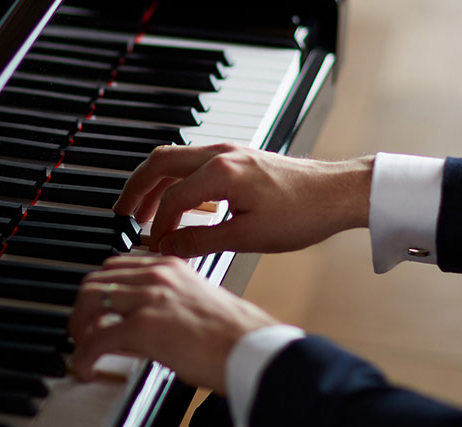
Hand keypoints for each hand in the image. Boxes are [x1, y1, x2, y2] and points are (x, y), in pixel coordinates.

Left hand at [68, 256, 278, 391]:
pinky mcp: (144, 326)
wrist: (252, 349)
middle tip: (83, 329)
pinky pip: (97, 338)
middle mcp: (157, 275)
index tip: (97, 308)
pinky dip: (84, 354)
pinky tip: (85, 367)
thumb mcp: (195, 304)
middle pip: (98, 279)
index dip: (101, 288)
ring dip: (78, 326)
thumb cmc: (235, 336)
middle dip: (83, 306)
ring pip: (91, 300)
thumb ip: (166, 304)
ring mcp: (149, 297)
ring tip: (81, 346)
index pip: (118, 266)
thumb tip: (137, 328)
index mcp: (171, 267)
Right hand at [113, 143, 373, 257]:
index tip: (151, 246)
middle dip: (136, 189)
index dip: (156, 226)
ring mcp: (230, 152)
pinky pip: (194, 162)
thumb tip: (167, 246)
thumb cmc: (303, 214)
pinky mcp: (239, 157)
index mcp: (221, 173)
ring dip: (155, 184)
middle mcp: (221, 154)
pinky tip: (180, 204)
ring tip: (143, 211)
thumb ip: (200, 241)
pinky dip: (177, 180)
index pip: (171, 199)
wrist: (340, 193)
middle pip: (159, 163)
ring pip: (175, 159)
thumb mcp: (247, 237)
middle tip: (121, 213)